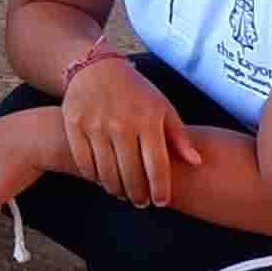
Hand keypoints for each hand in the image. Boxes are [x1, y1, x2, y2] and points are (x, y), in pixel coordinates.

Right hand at [52, 49, 183, 204]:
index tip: (161, 202)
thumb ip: (179, 136)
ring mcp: (96, 125)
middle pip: (131, 174)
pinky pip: (84, 162)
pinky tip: (102, 179)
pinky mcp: (74, 125)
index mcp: (147, 120)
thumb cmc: (136, 91)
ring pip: (106, 172)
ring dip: (116, 189)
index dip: (160, 189)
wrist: (96, 68)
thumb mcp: (163, 108)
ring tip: (123, 194)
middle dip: (138, 195)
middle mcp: (121, 123)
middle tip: (141, 203)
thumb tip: (196, 162)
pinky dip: (93, 176)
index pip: (157, 166)